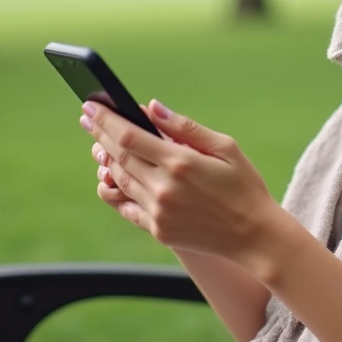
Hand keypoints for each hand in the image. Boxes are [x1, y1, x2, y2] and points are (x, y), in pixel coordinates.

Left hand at [82, 99, 281, 265]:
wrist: (254, 236)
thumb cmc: (243, 185)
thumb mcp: (225, 147)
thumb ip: (186, 127)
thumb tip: (152, 108)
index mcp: (181, 163)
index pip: (129, 136)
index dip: (106, 120)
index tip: (91, 106)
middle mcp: (164, 189)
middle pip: (118, 156)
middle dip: (99, 134)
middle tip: (87, 117)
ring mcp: (159, 213)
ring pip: (119, 180)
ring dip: (106, 161)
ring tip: (99, 144)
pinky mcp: (158, 231)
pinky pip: (127, 207)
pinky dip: (116, 190)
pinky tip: (112, 177)